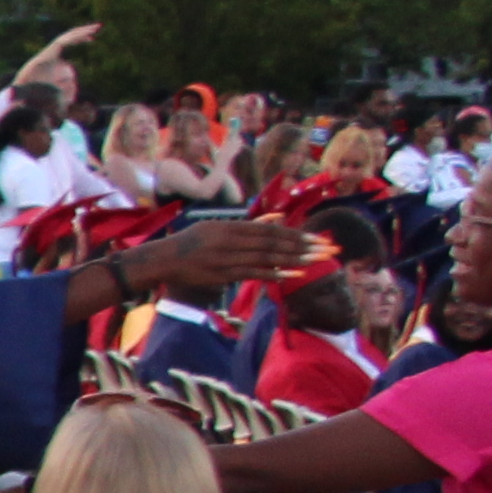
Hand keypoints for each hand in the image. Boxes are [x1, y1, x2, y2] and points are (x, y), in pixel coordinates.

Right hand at [130, 218, 313, 299]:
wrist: (162, 259)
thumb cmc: (191, 242)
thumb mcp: (218, 226)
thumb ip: (249, 224)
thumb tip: (277, 218)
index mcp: (232, 226)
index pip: (271, 230)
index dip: (296, 234)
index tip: (317, 238)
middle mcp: (231, 240)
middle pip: (274, 243)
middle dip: (303, 246)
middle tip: (328, 248)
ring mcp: (227, 258)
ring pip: (267, 258)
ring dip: (295, 259)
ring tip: (318, 260)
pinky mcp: (222, 274)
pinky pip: (253, 273)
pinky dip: (275, 274)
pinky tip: (293, 274)